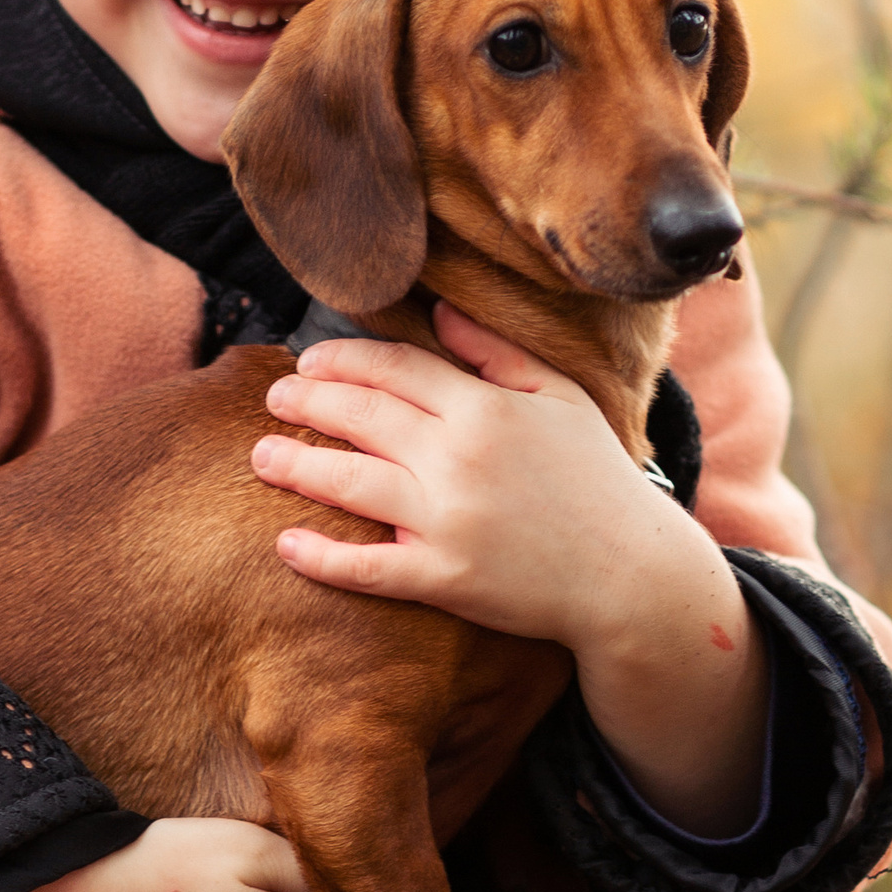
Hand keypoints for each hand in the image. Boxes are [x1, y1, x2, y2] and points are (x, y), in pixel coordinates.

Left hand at [252, 302, 769, 832]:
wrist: (630, 575)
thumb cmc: (596, 480)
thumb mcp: (560, 398)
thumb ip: (495, 352)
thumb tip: (437, 312)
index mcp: (485, 407)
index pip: (393, 368)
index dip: (342, 360)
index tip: (309, 361)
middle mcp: (458, 458)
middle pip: (360, 416)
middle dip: (306, 402)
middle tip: (273, 398)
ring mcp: (448, 521)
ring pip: (349, 483)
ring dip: (296, 466)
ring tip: (261, 457)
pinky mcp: (445, 580)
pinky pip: (368, 567)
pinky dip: (322, 557)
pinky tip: (286, 545)